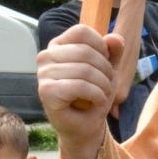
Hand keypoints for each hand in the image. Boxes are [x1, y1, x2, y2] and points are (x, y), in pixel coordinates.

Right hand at [37, 24, 122, 158]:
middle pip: (85, 51)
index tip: (105, 65)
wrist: (85, 126)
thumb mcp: (108, 69)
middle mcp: (46, 56)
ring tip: (103, 95)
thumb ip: (113, 52)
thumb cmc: (93, 95)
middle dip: (105, 70)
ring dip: (103, 85)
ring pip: (84, 70)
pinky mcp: (46, 91)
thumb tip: (115, 38)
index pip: (82, 31)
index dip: (101, 47)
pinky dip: (96, 95)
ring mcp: (43, 74)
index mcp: (58, 46)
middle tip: (107, 85)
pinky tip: (97, 102)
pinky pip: (80, 86)